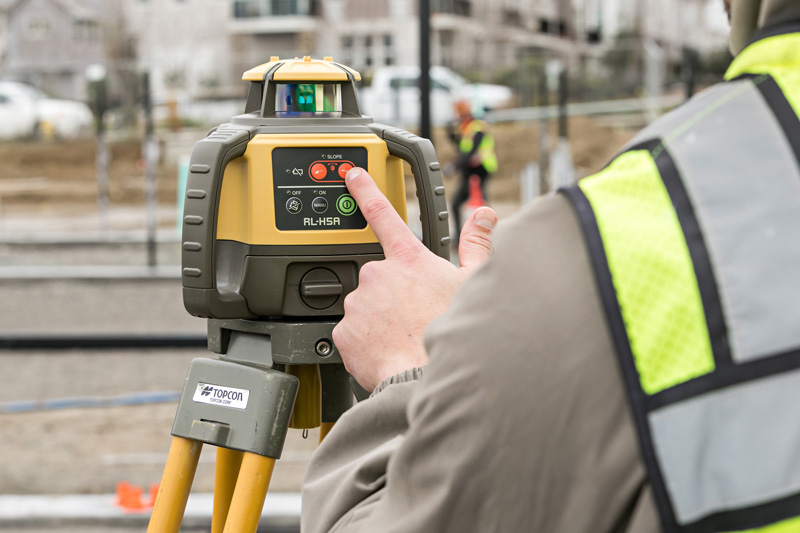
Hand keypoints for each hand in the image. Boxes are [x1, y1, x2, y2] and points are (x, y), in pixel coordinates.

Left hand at [332, 167, 497, 391]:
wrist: (424, 377)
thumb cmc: (450, 332)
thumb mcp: (474, 285)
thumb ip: (477, 246)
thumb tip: (486, 216)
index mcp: (408, 259)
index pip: (383, 214)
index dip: (366, 190)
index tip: (352, 176)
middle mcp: (378, 275)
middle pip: (379, 276)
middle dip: (391, 293)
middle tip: (411, 316)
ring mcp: (358, 302)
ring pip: (365, 306)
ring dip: (378, 318)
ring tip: (401, 336)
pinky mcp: (344, 331)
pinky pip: (353, 333)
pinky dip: (366, 341)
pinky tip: (386, 349)